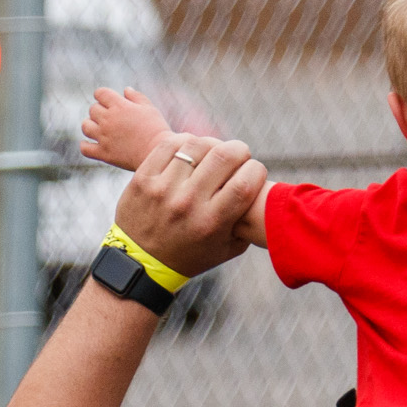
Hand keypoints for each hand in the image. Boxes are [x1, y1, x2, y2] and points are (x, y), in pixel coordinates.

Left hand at [80, 86, 171, 169]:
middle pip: (92, 109)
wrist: (158, 154)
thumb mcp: (150, 108)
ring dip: (90, 125)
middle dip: (99, 111)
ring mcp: (104, 137)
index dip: (103, 95)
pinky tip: (91, 144)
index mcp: (119, 106)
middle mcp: (108, 120)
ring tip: (99, 129)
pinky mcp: (103, 153)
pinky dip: (85, 145)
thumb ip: (136, 97)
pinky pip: (85, 148)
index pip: (100, 93)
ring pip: (85, 126)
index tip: (107, 101)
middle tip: (109, 117)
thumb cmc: (157, 129)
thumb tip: (126, 90)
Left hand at [114, 135, 266, 278]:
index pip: (246, 181)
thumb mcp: (227, 248)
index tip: (255, 172)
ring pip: (197, 144)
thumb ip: (249, 222)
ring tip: (213, 154)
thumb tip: (266, 191)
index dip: (257, 170)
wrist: (140, 263)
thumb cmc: (190, 256)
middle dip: (240, 150)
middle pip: (224, 156)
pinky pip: (170, 144)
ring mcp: (163, 188)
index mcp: (212, 222)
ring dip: (213, 144)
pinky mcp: (143, 177)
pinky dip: (186, 143)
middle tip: (239, 157)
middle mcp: (187, 203)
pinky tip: (191, 152)